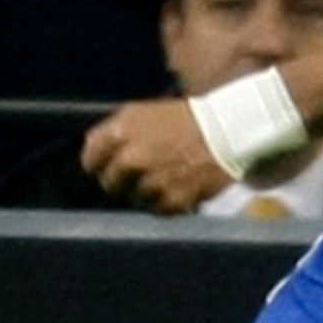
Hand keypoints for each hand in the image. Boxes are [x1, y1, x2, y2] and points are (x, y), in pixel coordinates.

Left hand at [81, 98, 232, 214]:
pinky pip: (158, 210)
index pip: (90, 157)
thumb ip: (116, 132)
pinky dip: (167, 202)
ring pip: (134, 198)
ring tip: (167, 178)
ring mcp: (152, 180)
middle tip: (139, 175)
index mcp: (122, 130)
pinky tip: (181, 186)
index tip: (104, 167)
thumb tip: (95, 154)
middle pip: (109, 182)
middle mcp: (133, 156)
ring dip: (146, 192)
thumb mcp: (146, 112)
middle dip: (120, 181)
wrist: (231, 130)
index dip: (97, 163)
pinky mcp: (172, 199)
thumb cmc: (189, 119)